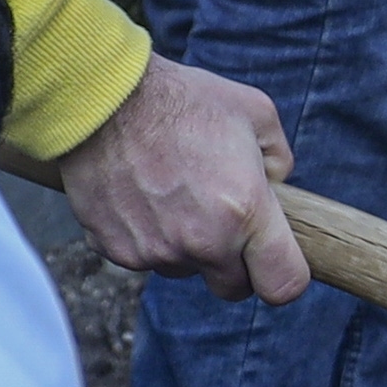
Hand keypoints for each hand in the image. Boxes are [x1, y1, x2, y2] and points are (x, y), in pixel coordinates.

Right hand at [57, 56, 305, 303]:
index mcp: (245, 212)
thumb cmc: (182, 99)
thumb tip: (276, 186)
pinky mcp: (116, 250)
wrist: (102, 98)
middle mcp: (202, 242)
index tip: (275, 258)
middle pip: (232, 288)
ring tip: (172, 192)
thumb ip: (278, 160)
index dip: (284, 274)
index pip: (283, 285)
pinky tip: (139, 193)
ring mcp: (156, 251)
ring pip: (184, 268)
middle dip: (233, 262)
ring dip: (185, 246)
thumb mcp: (255, 112)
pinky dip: (145, 235)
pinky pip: (142, 257)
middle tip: (221, 217)